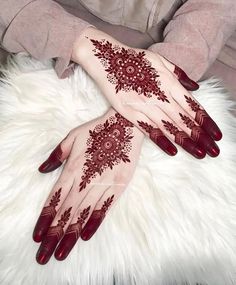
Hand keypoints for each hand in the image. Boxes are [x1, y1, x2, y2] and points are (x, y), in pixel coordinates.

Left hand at [33, 109, 142, 263]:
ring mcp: (103, 184)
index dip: (45, 218)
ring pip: (84, 213)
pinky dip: (94, 222)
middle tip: (44, 255)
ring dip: (72, 234)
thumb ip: (57, 155)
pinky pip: (105, 207)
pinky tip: (86, 235)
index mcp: (73, 168)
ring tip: (62, 253)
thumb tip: (42, 169)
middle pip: (67, 211)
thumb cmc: (97, 130)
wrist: (124, 126)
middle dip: (54, 234)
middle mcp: (86, 180)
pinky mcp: (118, 185)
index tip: (37, 235)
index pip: (55, 198)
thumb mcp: (72, 137)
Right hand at [72, 27, 221, 158]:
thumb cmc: (135, 59)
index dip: (206, 121)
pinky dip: (161, 140)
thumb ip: (179, 74)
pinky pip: (148, 129)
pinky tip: (172, 151)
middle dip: (201, 136)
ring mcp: (144, 106)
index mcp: (169, 83)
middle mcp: (160, 96)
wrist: (107, 59)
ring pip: (169, 127)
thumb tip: (195, 88)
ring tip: (200, 154)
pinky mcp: (129, 113)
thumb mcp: (160, 60)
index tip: (217, 134)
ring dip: (186, 142)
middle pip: (185, 120)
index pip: (193, 106)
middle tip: (214, 151)